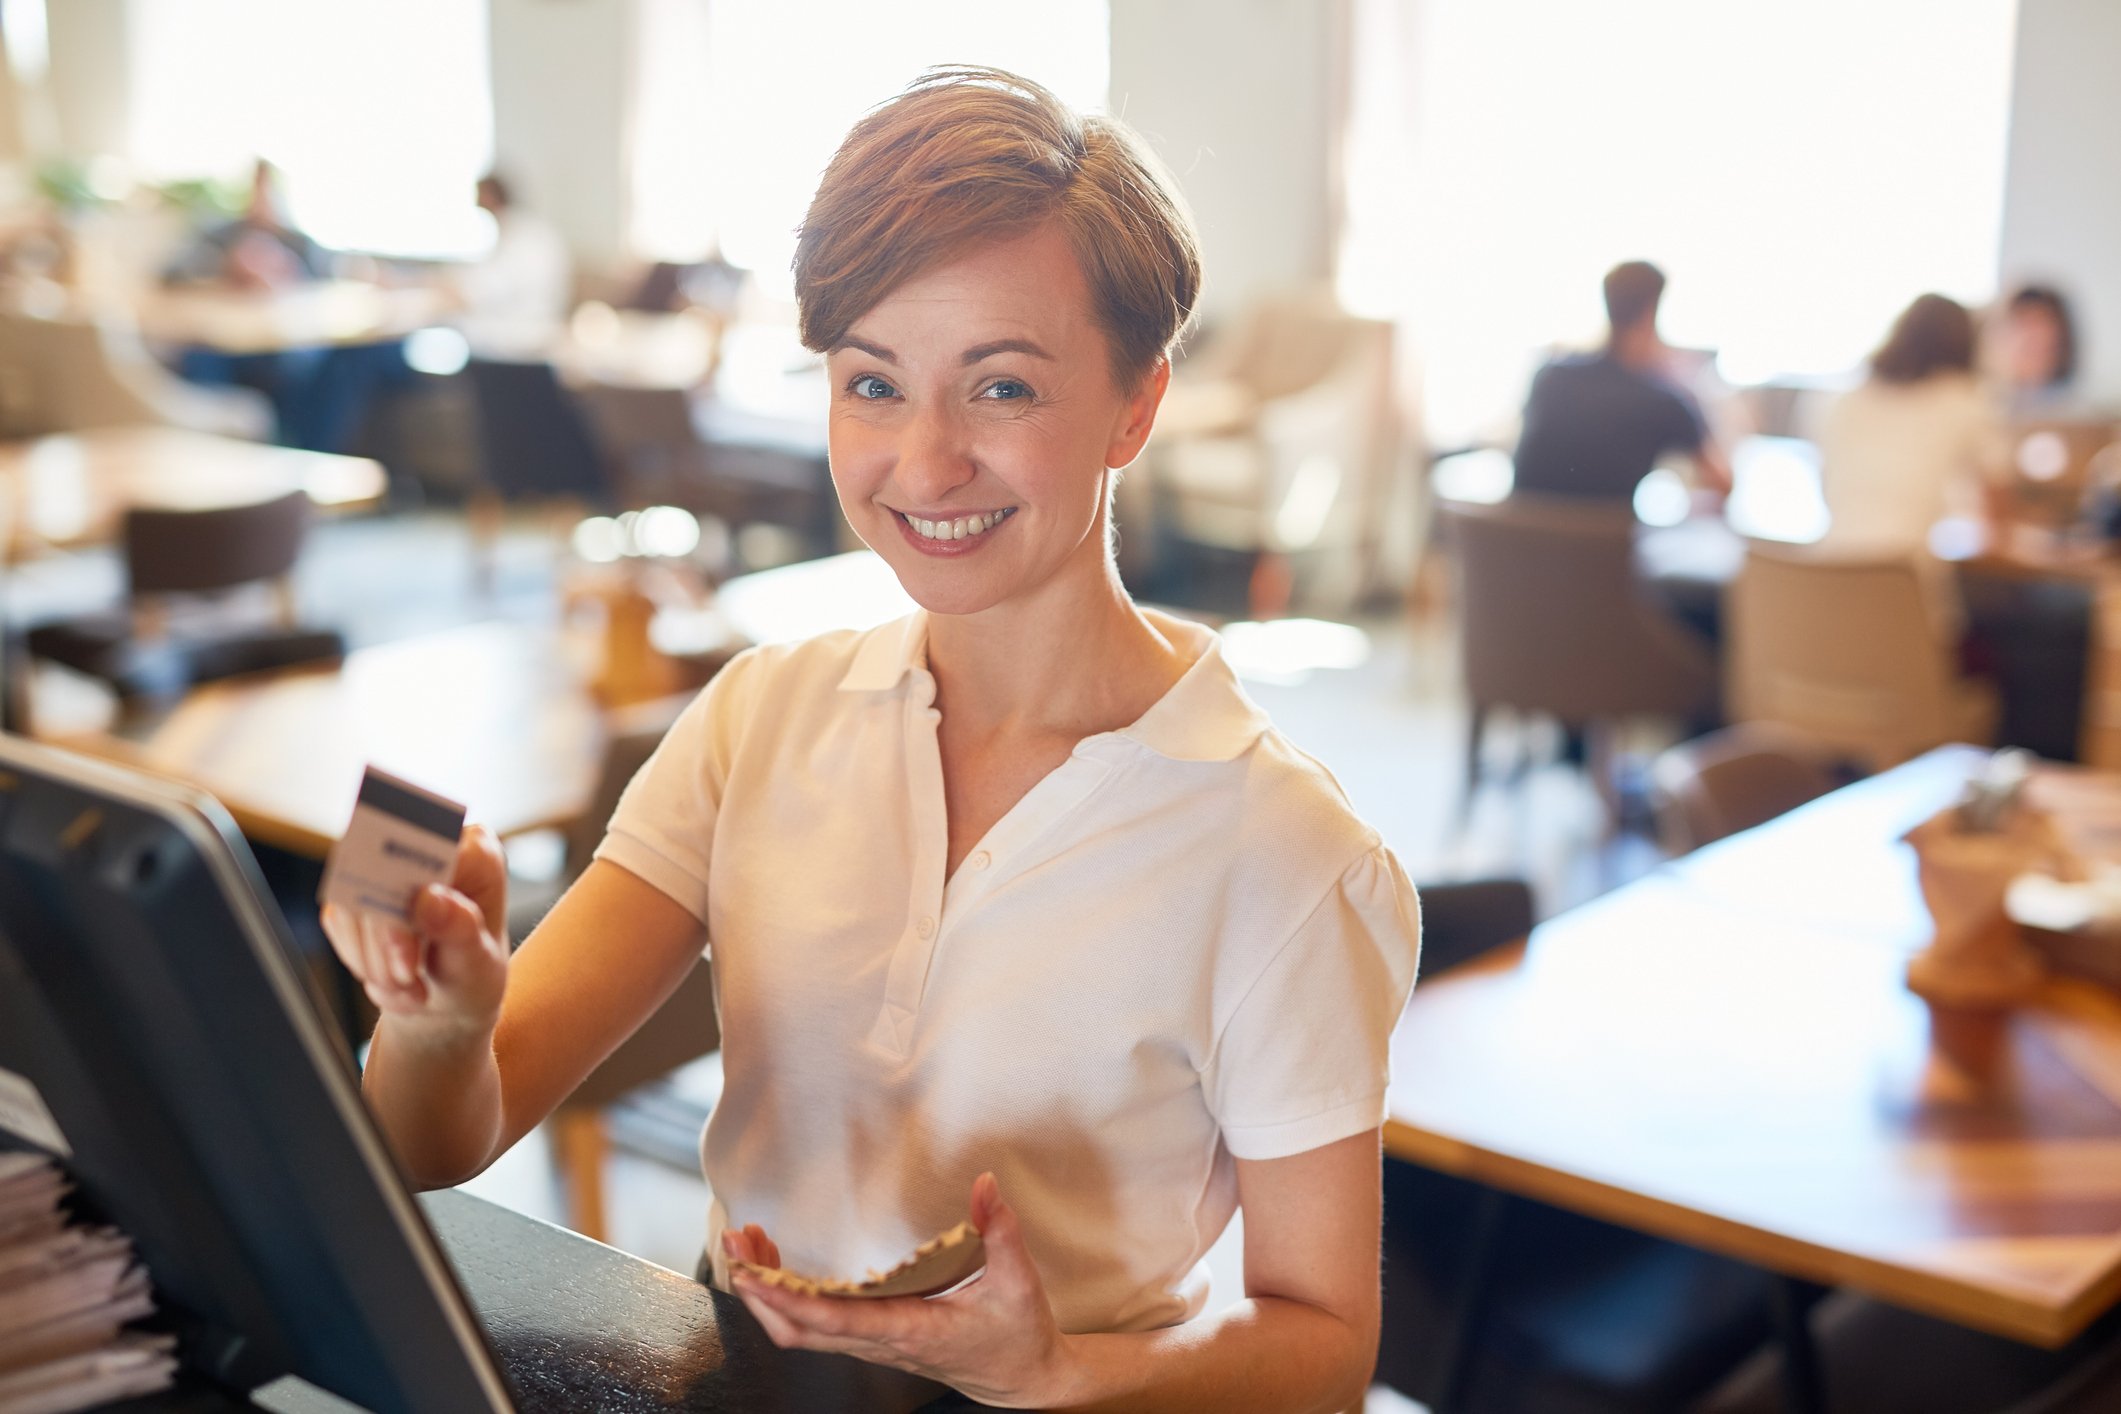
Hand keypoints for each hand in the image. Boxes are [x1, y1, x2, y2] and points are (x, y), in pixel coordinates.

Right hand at [320, 824, 510, 1040]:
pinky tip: (392, 982)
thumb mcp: (479, 962)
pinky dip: (361, 961)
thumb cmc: (472, 972)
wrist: (446, 996)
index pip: (434, 849)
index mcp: (475, 851)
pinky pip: (338, 921)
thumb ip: (460, 928)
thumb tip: (428, 897)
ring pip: (353, 900)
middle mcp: (430, 847)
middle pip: (383, 872)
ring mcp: (387, 866)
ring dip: (372, 959)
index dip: (413, 891)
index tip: (410, 945)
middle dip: (386, 938)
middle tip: (405, 978)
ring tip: (407, 989)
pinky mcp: (357, 889)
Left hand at [727, 1174, 1075, 1408]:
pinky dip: (787, 1299)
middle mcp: (883, 1343)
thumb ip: (1000, 1230)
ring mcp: (874, 1346)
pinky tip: (779, 1265)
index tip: (755, 1275)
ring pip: (800, 1334)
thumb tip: (986, 1185)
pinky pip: (815, 1328)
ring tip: (747, 1246)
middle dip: (759, 1290)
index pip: (838, 1320)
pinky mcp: (873, 1340)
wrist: (1022, 1380)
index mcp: (912, 1330)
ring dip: (766, 1294)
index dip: (790, 1299)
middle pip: (799, 1331)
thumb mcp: (1017, 1280)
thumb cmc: (1018, 1334)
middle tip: (734, 1244)